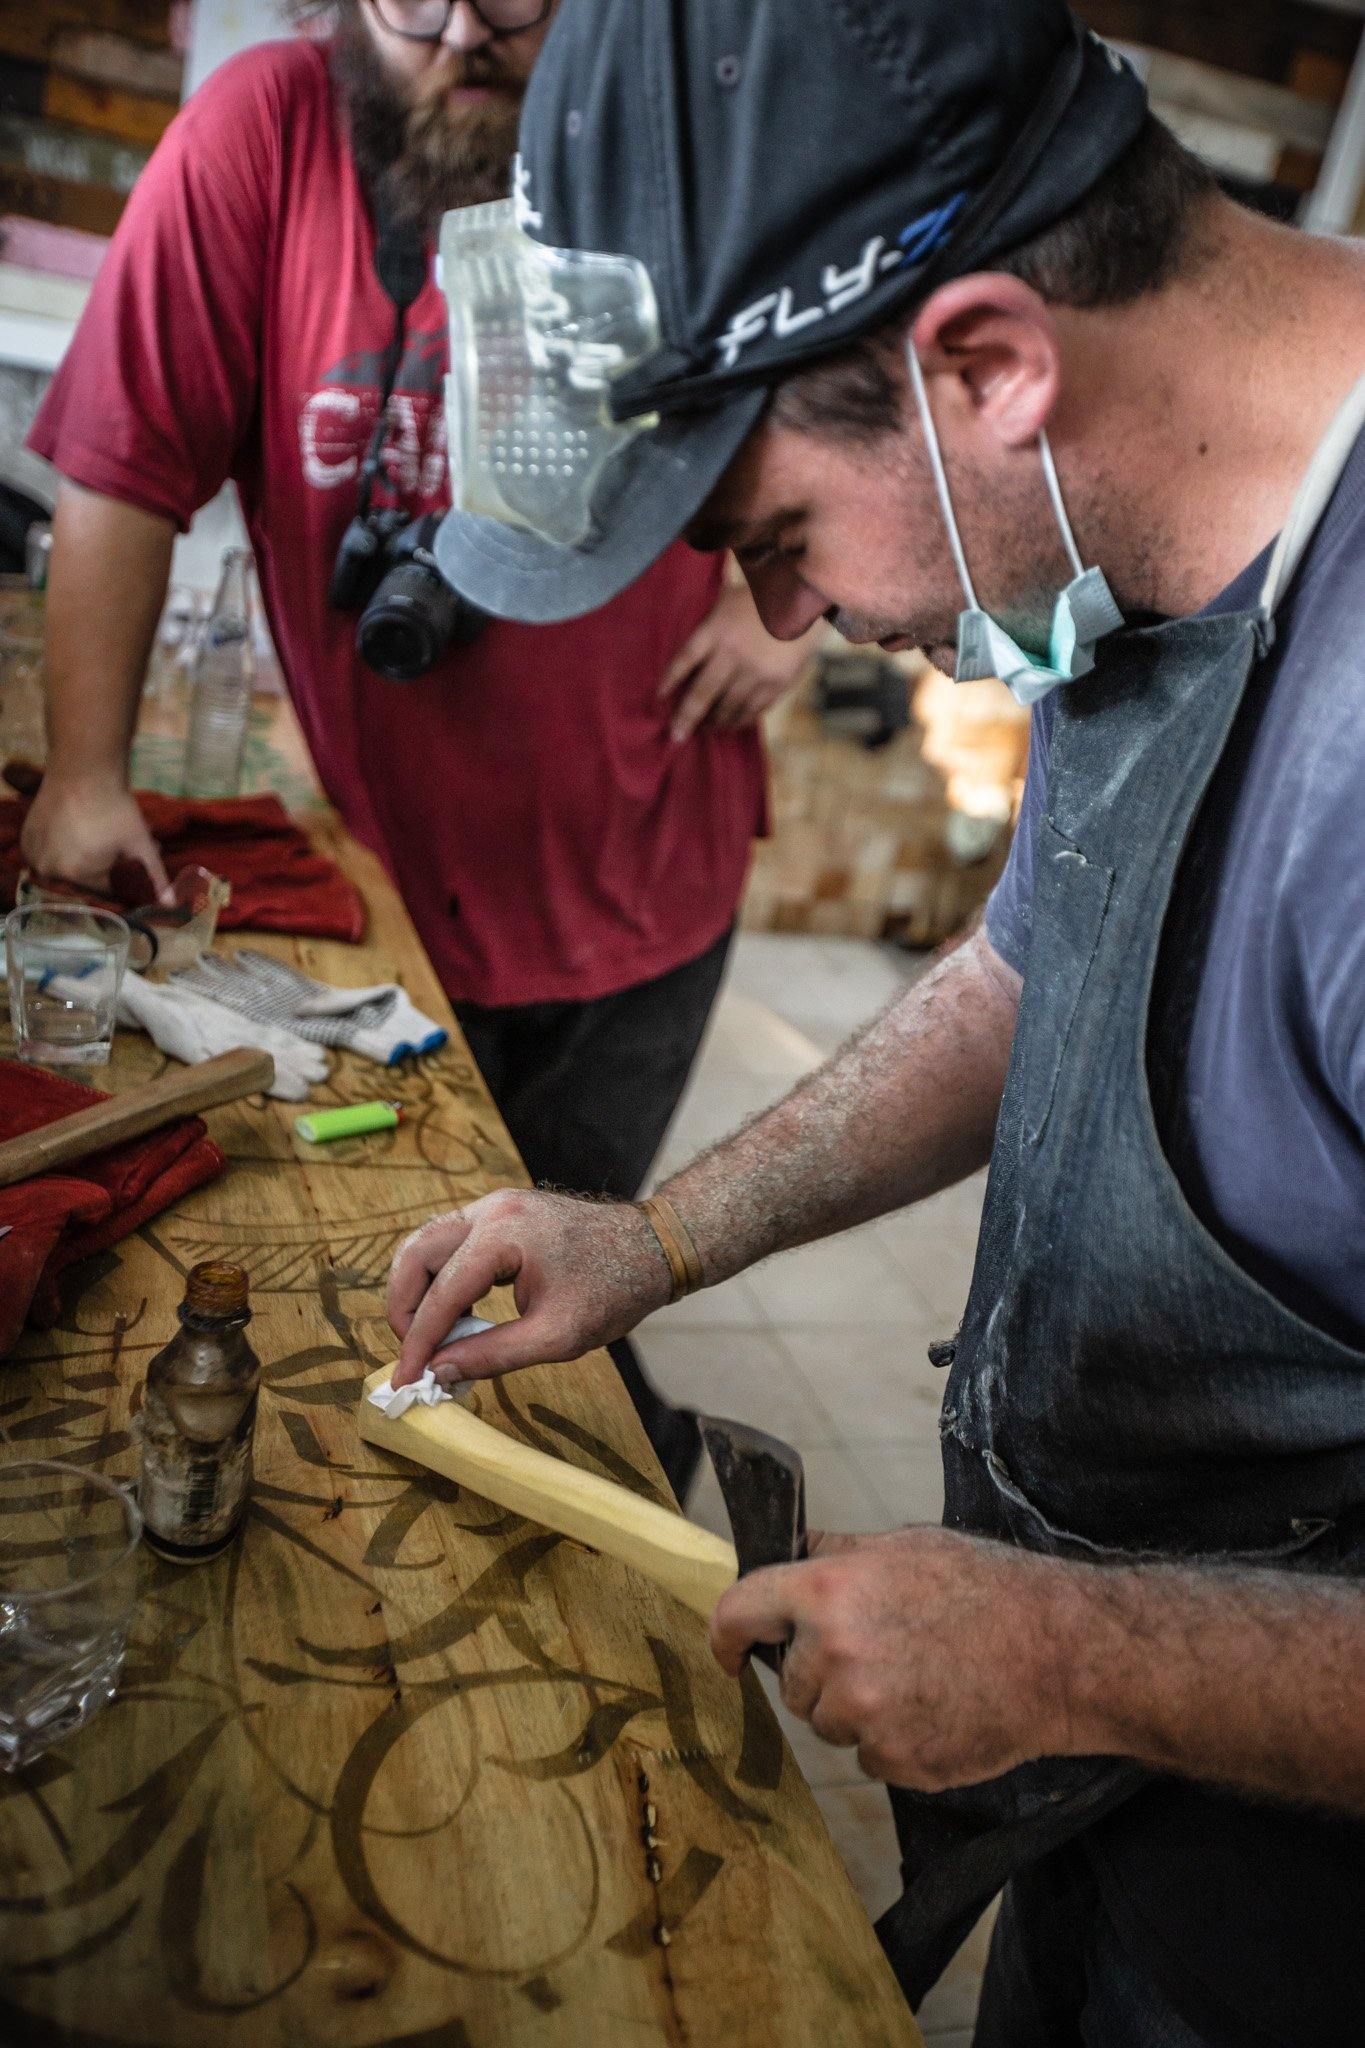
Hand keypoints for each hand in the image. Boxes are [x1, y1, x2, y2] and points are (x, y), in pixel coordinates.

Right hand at [20, 773, 171, 901]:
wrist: (83, 770)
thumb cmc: (115, 808)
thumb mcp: (141, 844)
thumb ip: (155, 877)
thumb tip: (170, 904)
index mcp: (77, 874)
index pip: (105, 893)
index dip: (122, 880)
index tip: (129, 863)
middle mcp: (50, 870)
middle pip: (84, 883)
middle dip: (104, 870)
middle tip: (115, 848)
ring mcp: (33, 855)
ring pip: (65, 871)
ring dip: (82, 862)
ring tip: (97, 838)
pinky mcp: (26, 841)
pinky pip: (48, 858)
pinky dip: (62, 852)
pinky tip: (77, 834)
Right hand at [385, 1189, 675, 1388]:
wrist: (652, 1248)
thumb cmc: (613, 1290)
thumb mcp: (557, 1336)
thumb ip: (493, 1355)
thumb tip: (439, 1373)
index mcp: (504, 1234)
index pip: (442, 1292)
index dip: (418, 1342)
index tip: (404, 1380)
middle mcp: (490, 1210)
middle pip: (416, 1255)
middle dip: (405, 1308)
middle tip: (414, 1354)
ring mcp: (494, 1206)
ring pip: (427, 1245)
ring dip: (419, 1292)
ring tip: (434, 1339)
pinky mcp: (500, 1214)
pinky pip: (451, 1243)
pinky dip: (441, 1279)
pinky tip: (458, 1316)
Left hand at [661, 581, 818, 742]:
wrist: (807, 604)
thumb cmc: (763, 599)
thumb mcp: (729, 599)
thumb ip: (709, 622)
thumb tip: (689, 650)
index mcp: (717, 630)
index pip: (685, 660)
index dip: (669, 681)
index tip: (659, 698)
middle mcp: (733, 654)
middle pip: (702, 693)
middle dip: (686, 717)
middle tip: (676, 735)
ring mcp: (756, 672)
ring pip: (728, 707)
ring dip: (714, 722)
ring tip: (706, 728)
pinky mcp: (776, 683)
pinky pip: (752, 710)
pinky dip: (739, 720)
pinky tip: (732, 723)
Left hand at [710, 1527, 1079, 1790]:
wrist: (1057, 1653)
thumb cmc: (984, 1590)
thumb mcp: (902, 1547)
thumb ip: (833, 1554)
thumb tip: (784, 1551)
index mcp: (827, 1593)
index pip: (738, 1613)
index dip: (724, 1636)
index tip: (727, 1652)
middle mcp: (835, 1656)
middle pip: (791, 1681)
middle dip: (822, 1672)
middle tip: (883, 1649)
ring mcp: (865, 1715)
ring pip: (829, 1722)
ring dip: (858, 1709)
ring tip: (918, 1677)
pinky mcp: (896, 1761)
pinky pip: (870, 1756)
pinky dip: (894, 1741)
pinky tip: (936, 1708)